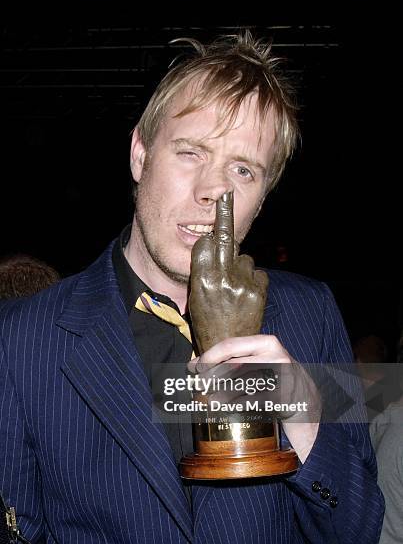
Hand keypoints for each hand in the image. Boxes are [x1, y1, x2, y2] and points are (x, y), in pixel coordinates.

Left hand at [188, 336, 320, 461]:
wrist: (304, 396)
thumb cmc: (272, 376)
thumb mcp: (257, 361)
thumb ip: (230, 359)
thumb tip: (194, 365)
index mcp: (266, 343)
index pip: (231, 345)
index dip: (210, 356)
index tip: (195, 367)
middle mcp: (276, 356)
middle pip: (234, 365)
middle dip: (212, 376)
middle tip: (199, 386)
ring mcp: (281, 377)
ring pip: (242, 384)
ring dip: (221, 393)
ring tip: (208, 399)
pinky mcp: (282, 397)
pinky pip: (253, 401)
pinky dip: (235, 405)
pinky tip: (224, 408)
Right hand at [189, 191, 267, 353]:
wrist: (229, 350)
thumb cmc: (207, 322)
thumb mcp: (196, 295)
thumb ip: (203, 269)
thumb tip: (211, 242)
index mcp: (200, 279)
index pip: (204, 243)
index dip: (207, 241)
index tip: (209, 230)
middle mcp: (221, 279)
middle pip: (224, 238)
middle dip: (224, 215)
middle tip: (225, 194)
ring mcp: (242, 284)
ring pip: (244, 257)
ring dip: (241, 266)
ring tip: (234, 288)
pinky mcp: (259, 290)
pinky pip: (258, 272)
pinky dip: (253, 279)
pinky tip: (247, 294)